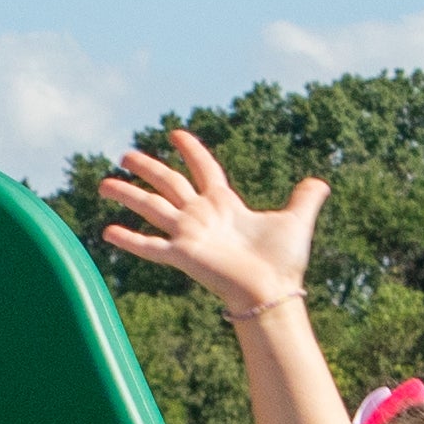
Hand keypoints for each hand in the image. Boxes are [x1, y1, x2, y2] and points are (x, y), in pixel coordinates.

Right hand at [99, 130, 327, 319]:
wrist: (272, 289)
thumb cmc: (283, 261)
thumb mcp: (297, 219)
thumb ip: (306, 197)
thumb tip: (320, 183)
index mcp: (224, 204)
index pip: (204, 169)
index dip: (192, 150)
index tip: (176, 133)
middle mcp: (202, 216)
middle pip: (168, 183)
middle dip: (147, 168)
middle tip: (126, 155)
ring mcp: (189, 235)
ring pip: (151, 207)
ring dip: (127, 194)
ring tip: (103, 184)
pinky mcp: (183, 256)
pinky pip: (150, 246)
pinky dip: (129, 239)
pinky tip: (108, 232)